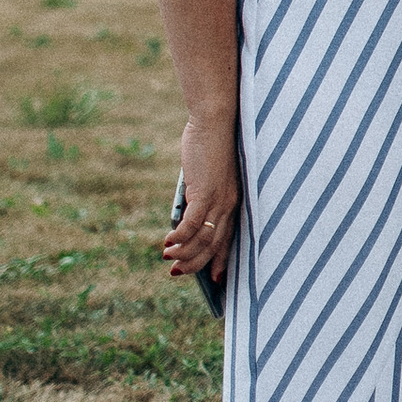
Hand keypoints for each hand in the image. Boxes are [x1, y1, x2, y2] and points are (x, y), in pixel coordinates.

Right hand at [163, 116, 240, 285]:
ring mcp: (219, 199)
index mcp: (233, 201)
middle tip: (177, 272)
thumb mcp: (205, 177)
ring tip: (168, 258)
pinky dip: (180, 236)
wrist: (215, 122)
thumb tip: (183, 216)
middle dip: (196, 263)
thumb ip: (198, 196)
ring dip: (184, 252)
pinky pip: (193, 223)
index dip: (222, 260)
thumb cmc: (210, 146)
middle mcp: (230, 204)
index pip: (229, 238)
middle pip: (215, 244)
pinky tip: (168, 241)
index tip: (217, 279)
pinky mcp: (205, 191)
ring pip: (204, 238)